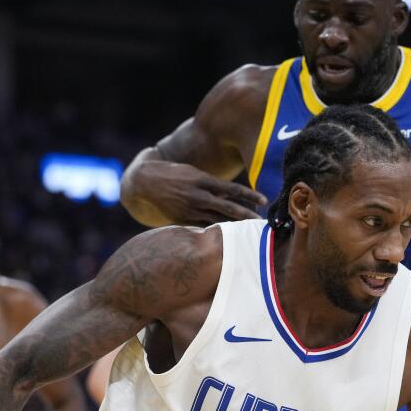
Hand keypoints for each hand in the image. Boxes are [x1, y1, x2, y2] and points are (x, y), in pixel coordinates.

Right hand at [140, 164, 267, 225]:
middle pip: (229, 208)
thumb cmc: (174, 174)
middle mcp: (198, 195)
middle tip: (262, 224)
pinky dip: (216, 231)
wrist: (146, 181)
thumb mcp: (194, 173)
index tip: (265, 201)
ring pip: (218, 220)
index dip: (250, 195)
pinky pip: (203, 227)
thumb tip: (230, 195)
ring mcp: (190, 209)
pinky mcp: (182, 219)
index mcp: (202, 180)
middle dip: (247, 216)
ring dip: (235, 227)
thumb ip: (212, 186)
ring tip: (249, 233)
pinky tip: (228, 238)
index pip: (233, 189)